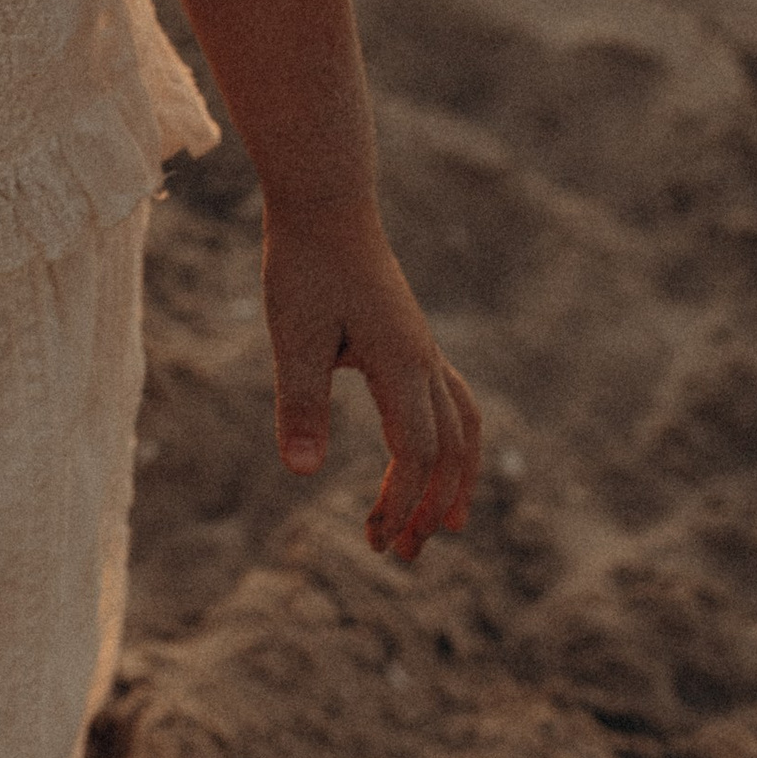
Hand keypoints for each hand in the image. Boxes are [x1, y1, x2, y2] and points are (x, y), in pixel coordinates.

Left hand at [264, 200, 481, 564]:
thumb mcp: (293, 334)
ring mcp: (423, 349)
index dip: (402, 503)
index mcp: (401, 364)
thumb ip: (299, 401)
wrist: (325, 201)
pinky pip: (453, 402)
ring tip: (447, 527)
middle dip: (432, 508)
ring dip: (455, 481)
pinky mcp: (411, 340)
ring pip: (463, 427)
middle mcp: (424, 360)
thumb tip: (302, 474)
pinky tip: (430, 459)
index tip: (376, 543)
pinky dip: (453, 442)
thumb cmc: (304, 263)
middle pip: (450, 451)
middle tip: (404, 556)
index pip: (417, 454)